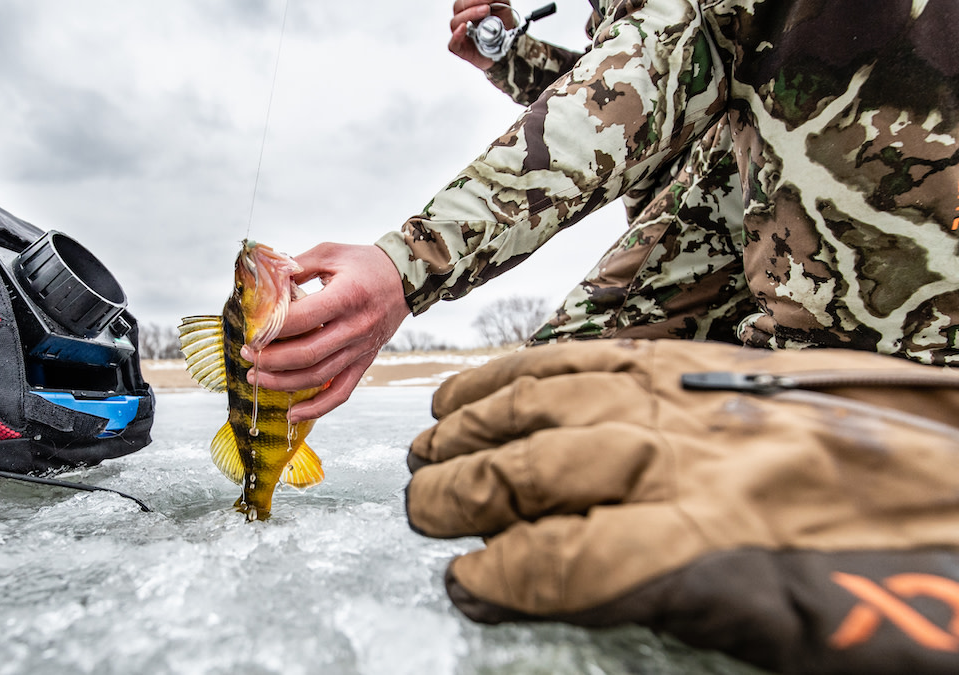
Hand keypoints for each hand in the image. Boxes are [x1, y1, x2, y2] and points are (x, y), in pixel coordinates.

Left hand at [242, 243, 409, 422]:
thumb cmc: (365, 264)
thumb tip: (266, 284)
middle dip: (270, 360)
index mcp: (346, 297)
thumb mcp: (330, 253)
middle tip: (248, 356)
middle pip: (306, 354)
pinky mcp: (364, 362)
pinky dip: (317, 408)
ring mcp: (361, 349)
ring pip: (318, 377)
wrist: (405, 279)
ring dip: (283, 383)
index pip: (302, 320)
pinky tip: (293, 414)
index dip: (272, 329)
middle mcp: (355, 328)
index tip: (252, 331)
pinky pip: (341, 393)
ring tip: (258, 378)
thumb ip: (297, 266)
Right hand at [407, 339, 958, 673]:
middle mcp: (698, 456)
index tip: (464, 583)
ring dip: (481, 425)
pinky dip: (526, 368)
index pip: (573, 556)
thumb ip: (676, 601)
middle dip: (467, 492)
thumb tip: (565, 586)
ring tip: (430, 450)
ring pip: (556, 399)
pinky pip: (594, 353)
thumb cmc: (900, 587)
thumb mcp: (795, 631)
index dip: (502, 573)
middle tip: (420, 511)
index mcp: (723, 542)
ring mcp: (697, 396)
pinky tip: (486, 385)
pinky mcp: (706, 360)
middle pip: (546, 466)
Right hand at [449, 0, 515, 69]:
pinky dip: (456, 36)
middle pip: (458, 9)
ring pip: (455, 23)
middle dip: (472, 7)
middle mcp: (463, 20)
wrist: (506, 43)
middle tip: (487, 8)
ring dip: (468, 16)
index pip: (463, 1)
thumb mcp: (502, 6)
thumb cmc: (501, 24)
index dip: (473, 0)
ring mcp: (460, 34)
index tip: (487, 1)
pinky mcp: (461, 49)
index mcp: (469, 8)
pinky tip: (463, 28)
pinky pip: (453, 44)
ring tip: (483, 14)